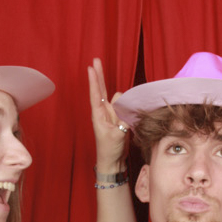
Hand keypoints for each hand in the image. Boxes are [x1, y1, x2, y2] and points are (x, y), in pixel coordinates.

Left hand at [89, 57, 129, 172]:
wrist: (113, 161)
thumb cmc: (109, 149)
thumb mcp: (116, 135)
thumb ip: (122, 120)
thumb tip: (126, 108)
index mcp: (98, 114)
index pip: (96, 93)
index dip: (94, 80)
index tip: (91, 67)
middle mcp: (104, 111)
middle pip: (102, 89)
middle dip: (100, 74)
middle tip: (96, 60)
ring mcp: (112, 114)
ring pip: (120, 99)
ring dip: (124, 103)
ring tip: (124, 122)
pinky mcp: (120, 119)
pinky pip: (125, 107)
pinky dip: (129, 108)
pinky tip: (131, 117)